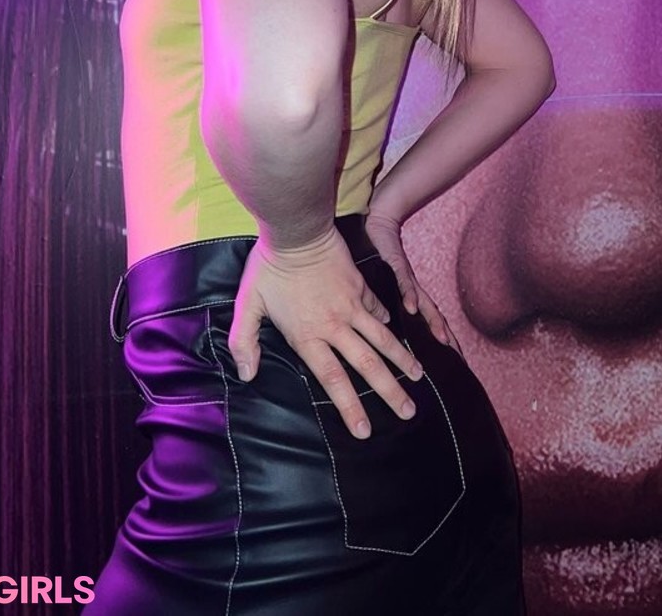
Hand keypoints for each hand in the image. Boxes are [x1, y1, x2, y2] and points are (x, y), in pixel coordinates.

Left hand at [228, 225, 422, 437]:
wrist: (297, 230)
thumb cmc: (269, 267)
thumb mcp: (248, 304)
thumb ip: (244, 342)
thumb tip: (246, 374)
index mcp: (308, 336)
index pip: (333, 380)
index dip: (350, 407)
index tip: (365, 430)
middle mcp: (335, 326)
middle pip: (367, 365)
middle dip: (389, 392)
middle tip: (408, 412)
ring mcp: (352, 305)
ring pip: (382, 339)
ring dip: (401, 360)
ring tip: (418, 377)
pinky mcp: (360, 287)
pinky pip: (378, 309)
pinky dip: (388, 323)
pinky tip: (398, 333)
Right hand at [364, 210, 459, 351]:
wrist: (380, 224)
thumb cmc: (381, 257)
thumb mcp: (385, 286)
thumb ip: (388, 306)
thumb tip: (388, 329)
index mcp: (411, 297)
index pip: (429, 324)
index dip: (441, 343)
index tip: (452, 365)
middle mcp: (414, 290)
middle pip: (434, 318)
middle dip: (446, 339)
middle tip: (457, 360)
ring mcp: (407, 278)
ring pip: (424, 303)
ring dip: (433, 321)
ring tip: (441, 340)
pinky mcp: (396, 264)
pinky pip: (404, 281)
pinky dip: (409, 295)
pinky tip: (411, 308)